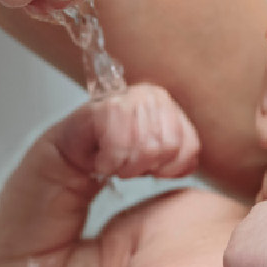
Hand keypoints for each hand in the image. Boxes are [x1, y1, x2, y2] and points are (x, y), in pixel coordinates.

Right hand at [50, 83, 199, 181]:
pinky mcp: (106, 107)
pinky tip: (103, 159)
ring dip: (126, 166)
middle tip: (128, 164)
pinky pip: (119, 147)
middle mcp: (153, 95)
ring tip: (115, 162)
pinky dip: (109, 163)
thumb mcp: (156, 158)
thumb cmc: (115, 151)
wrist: (76, 151)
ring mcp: (131, 97)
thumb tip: (190, 164)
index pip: (189, 145)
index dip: (172, 168)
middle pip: (168, 147)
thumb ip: (180, 158)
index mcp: (169, 106)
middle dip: (145, 166)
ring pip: (146, 149)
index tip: (155, 171)